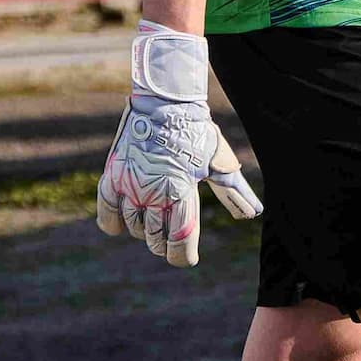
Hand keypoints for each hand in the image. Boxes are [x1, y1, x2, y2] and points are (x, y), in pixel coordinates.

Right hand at [96, 21, 262, 266]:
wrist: (165, 102)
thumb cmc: (196, 132)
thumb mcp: (217, 162)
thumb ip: (234, 192)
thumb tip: (252, 214)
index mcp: (181, 192)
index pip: (180, 242)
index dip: (184, 256)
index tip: (188, 258)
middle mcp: (153, 193)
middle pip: (156, 241)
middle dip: (166, 243)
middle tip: (172, 233)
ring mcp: (130, 186)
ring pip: (135, 228)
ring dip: (145, 229)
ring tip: (155, 215)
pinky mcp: (113, 176)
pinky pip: (108, 215)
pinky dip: (115, 223)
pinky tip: (125, 221)